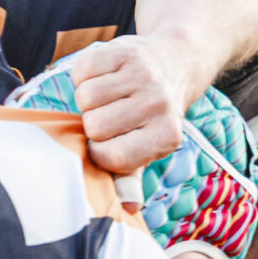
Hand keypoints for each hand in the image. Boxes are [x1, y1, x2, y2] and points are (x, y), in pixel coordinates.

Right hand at [69, 34, 203, 173]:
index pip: (112, 157)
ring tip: (109, 96)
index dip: (99, 153)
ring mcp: (143, 75)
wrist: (175, 62)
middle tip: (112, 114)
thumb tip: (128, 207)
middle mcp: (159, 104)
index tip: (106, 144)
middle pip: (94, 126)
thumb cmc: (153, 113)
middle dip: (94, 123)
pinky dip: (85, 75)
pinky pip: (82, 71)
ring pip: (85, 97)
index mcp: (167, 136)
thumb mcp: (151, 145)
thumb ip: (132, 176)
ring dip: (88, 99)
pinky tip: (105, 76)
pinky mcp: (125, 51)